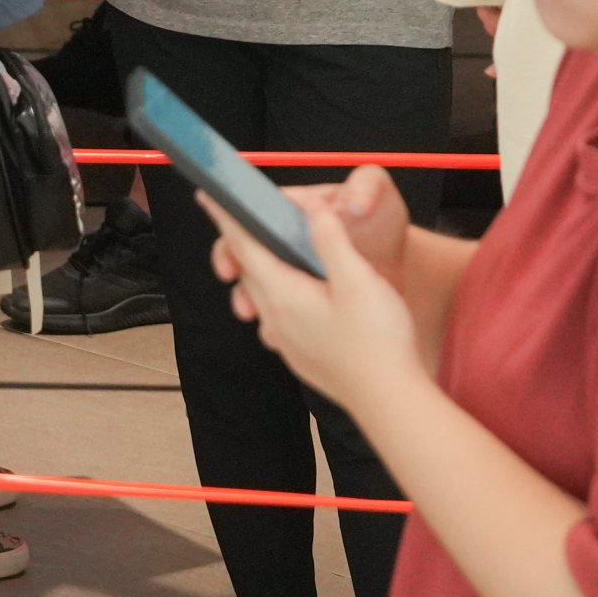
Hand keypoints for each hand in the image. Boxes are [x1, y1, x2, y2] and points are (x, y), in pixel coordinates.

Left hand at [204, 184, 424, 417]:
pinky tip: (302, 297)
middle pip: (249, 270)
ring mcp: (286, 341)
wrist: (390, 401)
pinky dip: (279, 297)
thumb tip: (312, 209)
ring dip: (261, 271)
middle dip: (243, 242)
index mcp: (283, 293)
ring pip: (262, 295)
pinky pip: (277, 318)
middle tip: (244, 217)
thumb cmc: (378, 340)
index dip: (226, 217)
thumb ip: (331, 241)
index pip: (243, 246)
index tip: (207, 195)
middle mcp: (275, 318)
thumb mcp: (358, 279)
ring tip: (274, 253)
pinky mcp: (300, 356)